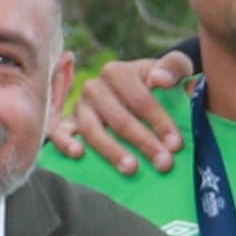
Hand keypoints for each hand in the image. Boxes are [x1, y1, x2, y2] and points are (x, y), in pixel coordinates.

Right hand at [51, 45, 190, 176]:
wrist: (146, 91)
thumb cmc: (163, 82)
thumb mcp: (176, 68)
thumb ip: (174, 67)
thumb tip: (159, 80)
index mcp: (118, 72)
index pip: (140, 100)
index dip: (160, 122)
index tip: (176, 144)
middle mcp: (94, 87)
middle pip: (119, 118)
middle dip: (143, 143)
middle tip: (164, 164)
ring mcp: (80, 106)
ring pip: (92, 129)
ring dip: (112, 151)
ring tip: (132, 169)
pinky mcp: (68, 123)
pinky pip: (59, 132)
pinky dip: (65, 142)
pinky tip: (78, 154)